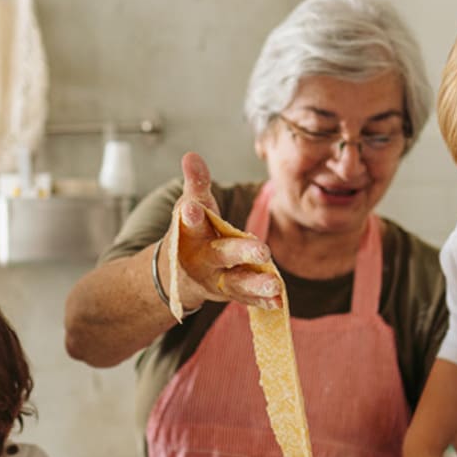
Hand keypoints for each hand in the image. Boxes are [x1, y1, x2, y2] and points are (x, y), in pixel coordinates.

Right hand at [169, 152, 280, 310]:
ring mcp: (217, 280)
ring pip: (238, 282)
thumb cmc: (190, 234)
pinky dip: (262, 301)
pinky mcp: (231, 293)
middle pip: (221, 254)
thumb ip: (196, 183)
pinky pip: (248, 299)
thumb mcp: (191, 207)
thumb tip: (192, 155)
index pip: (189, 221)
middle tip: (261, 249)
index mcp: (190, 234)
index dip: (190, 214)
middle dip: (240, 252)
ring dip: (257, 284)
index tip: (191, 209)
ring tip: (276, 284)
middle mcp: (203, 259)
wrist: (177, 275)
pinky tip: (278, 301)